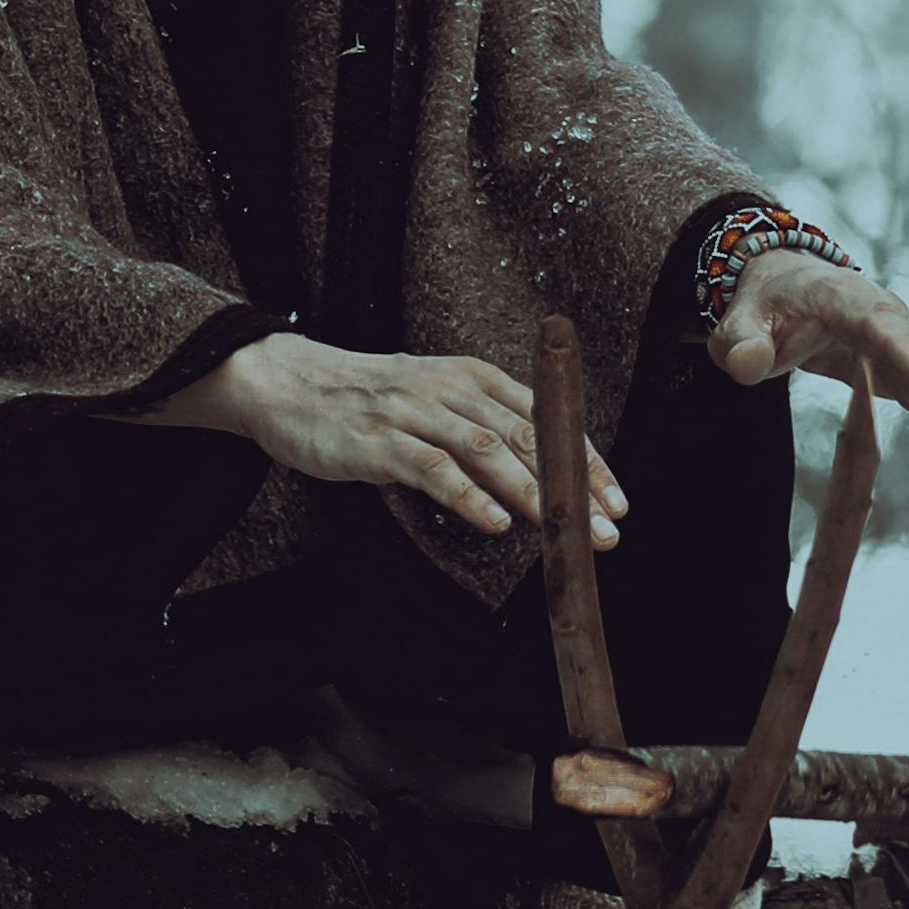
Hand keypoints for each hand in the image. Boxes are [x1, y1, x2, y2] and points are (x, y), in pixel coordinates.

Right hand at [139, 330, 630, 546]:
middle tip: (605, 530)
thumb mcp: (434, 400)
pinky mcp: (381, 441)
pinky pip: (433, 470)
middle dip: (573, 487)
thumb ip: (481, 428)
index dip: (585, 459)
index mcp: (471, 376)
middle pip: (527, 438)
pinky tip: (495, 523)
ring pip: (487, 451)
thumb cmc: (369, 401)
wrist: (292, 384)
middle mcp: (451, 387)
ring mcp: (416, 412)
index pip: (545, 418)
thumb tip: (537, 476)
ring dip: (533, 495)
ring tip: (564, 533)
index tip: (616, 501)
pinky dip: (468, 496)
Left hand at [718, 250, 908, 492]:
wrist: (788, 286)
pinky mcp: (904, 374)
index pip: (875, 324)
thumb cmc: (764, 304)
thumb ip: (741, 342)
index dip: (901, 351)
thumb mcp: (739, 321)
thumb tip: (746, 365)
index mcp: (844, 298)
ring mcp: (900, 346)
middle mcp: (884, 319)